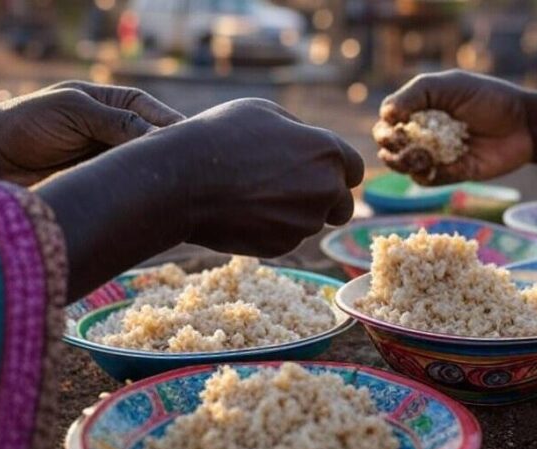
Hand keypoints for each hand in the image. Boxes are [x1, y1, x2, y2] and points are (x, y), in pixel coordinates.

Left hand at [0, 81, 183, 185]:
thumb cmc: (29, 122)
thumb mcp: (74, 111)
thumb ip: (118, 121)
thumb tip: (161, 136)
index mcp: (121, 103)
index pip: (161, 117)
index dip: (178, 132)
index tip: (189, 150)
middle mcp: (124, 130)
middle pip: (160, 145)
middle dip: (172, 159)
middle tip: (187, 176)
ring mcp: (117, 158)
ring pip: (149, 169)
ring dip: (157, 179)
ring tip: (172, 192)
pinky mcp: (108, 183)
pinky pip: (132, 187)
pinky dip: (141, 194)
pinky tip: (150, 202)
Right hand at [168, 99, 363, 254]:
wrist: (181, 181)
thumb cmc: (220, 136)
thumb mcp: (265, 113)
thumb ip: (300, 133)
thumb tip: (313, 148)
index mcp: (328, 152)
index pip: (354, 169)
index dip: (337, 170)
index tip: (319, 170)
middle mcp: (326, 189)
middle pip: (343, 204)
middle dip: (325, 199)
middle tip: (292, 189)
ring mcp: (306, 222)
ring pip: (312, 222)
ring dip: (296, 213)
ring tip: (256, 195)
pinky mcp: (283, 246)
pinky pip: (287, 238)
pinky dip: (273, 229)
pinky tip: (245, 212)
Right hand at [377, 70, 532, 184]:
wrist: (523, 125)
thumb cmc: (487, 98)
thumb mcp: (449, 86)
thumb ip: (415, 94)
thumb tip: (385, 115)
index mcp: (420, 108)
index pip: (388, 120)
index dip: (385, 126)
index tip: (394, 125)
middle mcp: (424, 132)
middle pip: (389, 145)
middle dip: (389, 146)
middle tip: (401, 143)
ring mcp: (435, 154)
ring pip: (403, 166)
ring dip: (403, 162)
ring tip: (421, 155)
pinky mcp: (449, 174)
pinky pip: (425, 181)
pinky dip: (423, 175)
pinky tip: (433, 166)